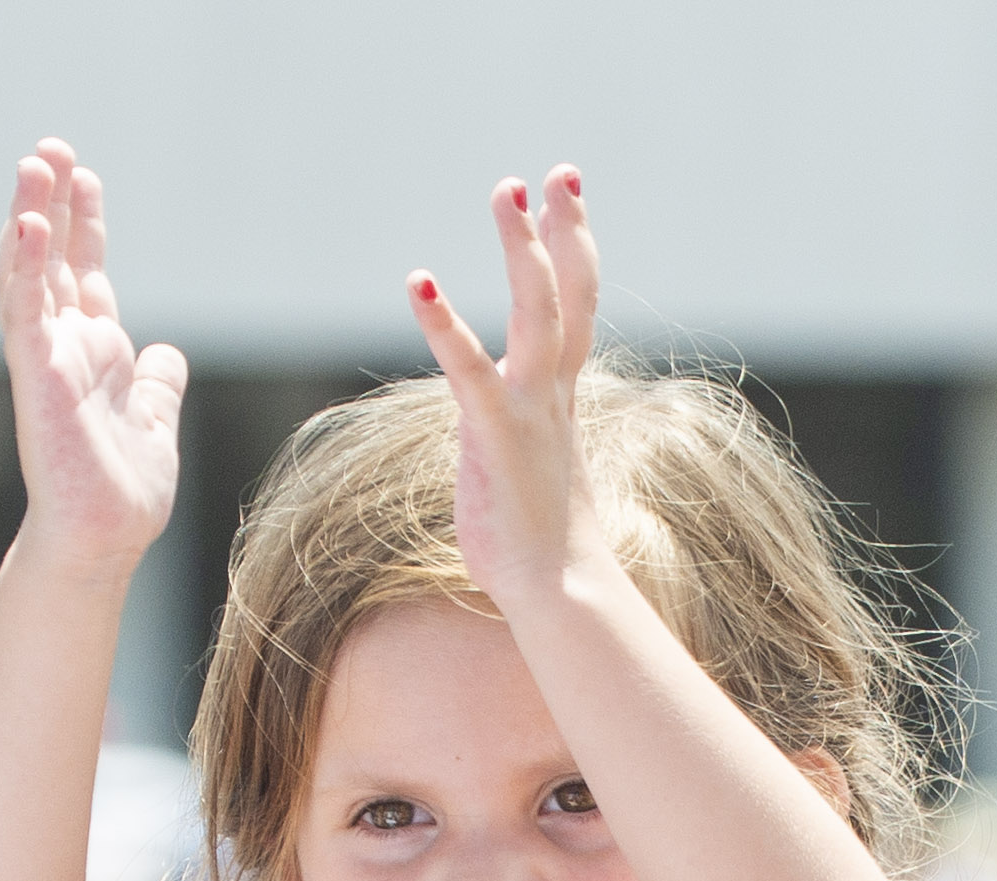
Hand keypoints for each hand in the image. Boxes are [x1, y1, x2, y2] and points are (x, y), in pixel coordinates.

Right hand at [0, 139, 185, 582]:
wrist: (102, 542)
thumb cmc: (122, 497)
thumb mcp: (155, 425)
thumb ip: (157, 386)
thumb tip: (166, 354)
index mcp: (94, 355)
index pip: (85, 274)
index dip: (86, 225)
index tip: (86, 177)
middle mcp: (65, 348)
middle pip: (54, 259)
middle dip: (53, 202)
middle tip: (51, 149)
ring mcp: (46, 358)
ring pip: (30, 272)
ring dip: (31, 216)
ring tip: (35, 165)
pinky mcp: (36, 375)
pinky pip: (25, 310)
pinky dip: (26, 266)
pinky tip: (31, 223)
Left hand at [409, 170, 609, 612]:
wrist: (560, 591)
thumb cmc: (542, 550)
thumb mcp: (527, 476)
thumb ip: (506, 441)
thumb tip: (487, 444)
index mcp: (560, 399)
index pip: (577, 310)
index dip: (574, 251)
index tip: (565, 200)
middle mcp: (553, 393)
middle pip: (569, 293)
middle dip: (563, 229)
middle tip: (556, 173)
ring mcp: (530, 409)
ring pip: (537, 312)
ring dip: (523, 248)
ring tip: (508, 191)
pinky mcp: (495, 432)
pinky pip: (467, 366)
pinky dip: (443, 321)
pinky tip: (419, 281)